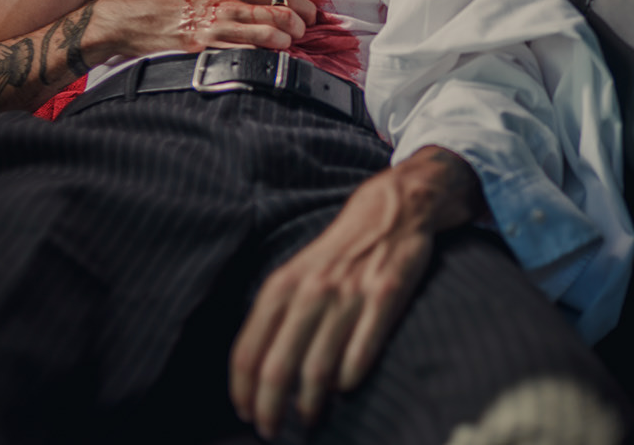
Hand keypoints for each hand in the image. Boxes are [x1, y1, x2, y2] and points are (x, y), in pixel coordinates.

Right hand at [90, 0, 317, 60]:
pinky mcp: (205, 49)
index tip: (312, 14)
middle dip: (298, 24)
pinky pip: (242, 54)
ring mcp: (216, 28)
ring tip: (289, 45)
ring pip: (265, 33)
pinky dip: (260, 57)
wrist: (132, 19)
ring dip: (284, 41)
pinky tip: (269, 61)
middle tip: (304, 32)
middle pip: (277, 13)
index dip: (301, 4)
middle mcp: (226, 6)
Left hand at [229, 148, 484, 438]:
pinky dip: (349, 381)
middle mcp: (311, 291)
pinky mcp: (385, 296)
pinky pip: (360, 354)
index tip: (246, 414)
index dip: (243, 391)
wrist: (391, 210)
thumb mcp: (295, 273)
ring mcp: (349, 295)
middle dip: (270, 410)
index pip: (248, 351)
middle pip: (278, 369)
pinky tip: (345, 388)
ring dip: (309, 405)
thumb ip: (275, 316)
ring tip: (308, 417)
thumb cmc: (338, 253)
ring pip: (318, 370)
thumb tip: (255, 373)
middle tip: (271, 431)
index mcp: (282, 286)